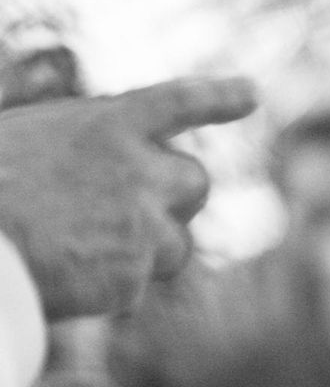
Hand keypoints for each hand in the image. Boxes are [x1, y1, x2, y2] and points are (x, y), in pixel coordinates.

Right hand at [0, 77, 257, 319]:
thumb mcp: (19, 137)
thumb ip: (69, 142)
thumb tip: (80, 145)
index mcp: (108, 124)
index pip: (180, 101)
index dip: (218, 98)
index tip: (250, 93)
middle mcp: (141, 170)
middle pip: (194, 182)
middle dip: (175, 199)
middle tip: (135, 214)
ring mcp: (142, 225)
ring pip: (174, 244)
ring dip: (143, 252)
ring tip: (79, 255)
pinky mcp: (131, 278)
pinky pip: (132, 288)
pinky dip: (102, 293)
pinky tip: (59, 284)